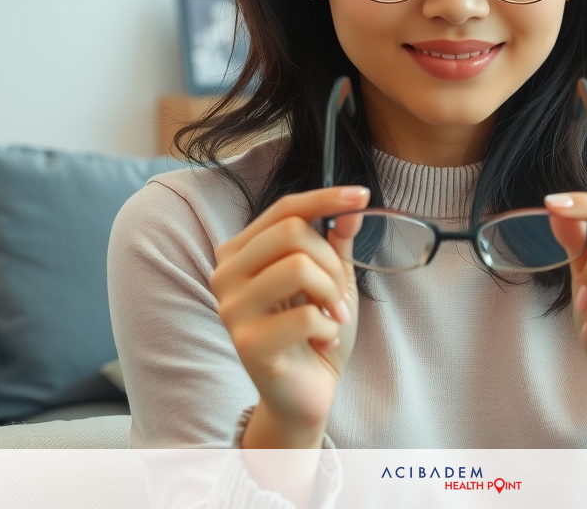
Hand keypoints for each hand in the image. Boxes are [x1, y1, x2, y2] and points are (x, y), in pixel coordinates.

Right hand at [210, 186, 368, 445]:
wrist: (306, 391)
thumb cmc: (314, 331)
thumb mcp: (331, 279)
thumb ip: (336, 242)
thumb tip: (352, 207)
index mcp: (240, 252)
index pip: (284, 209)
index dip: (325, 198)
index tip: (361, 195)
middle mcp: (225, 274)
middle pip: (293, 232)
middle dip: (331, 262)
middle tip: (337, 295)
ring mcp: (231, 309)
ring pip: (298, 267)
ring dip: (331, 294)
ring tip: (332, 316)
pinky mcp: (247, 343)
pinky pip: (305, 314)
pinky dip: (328, 327)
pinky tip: (322, 340)